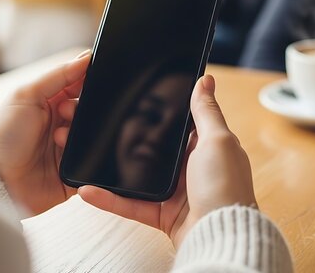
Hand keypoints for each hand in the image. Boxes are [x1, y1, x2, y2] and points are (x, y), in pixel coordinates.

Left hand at [0, 50, 89, 214]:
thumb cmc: (4, 136)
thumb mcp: (26, 96)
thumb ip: (57, 76)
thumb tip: (85, 58)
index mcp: (51, 103)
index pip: (78, 85)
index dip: (87, 79)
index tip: (92, 76)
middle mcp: (62, 124)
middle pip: (89, 109)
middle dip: (81, 109)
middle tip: (64, 113)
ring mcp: (70, 147)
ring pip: (93, 133)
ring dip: (79, 133)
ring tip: (58, 138)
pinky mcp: (77, 171)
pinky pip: (94, 160)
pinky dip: (86, 155)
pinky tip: (68, 155)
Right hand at [78, 74, 256, 246]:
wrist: (220, 234)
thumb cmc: (226, 186)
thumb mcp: (217, 140)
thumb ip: (206, 111)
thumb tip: (205, 80)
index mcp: (205, 147)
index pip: (179, 124)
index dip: (160, 112)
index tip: (136, 99)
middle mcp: (189, 168)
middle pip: (153, 149)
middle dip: (128, 140)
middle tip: (102, 124)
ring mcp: (172, 191)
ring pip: (135, 176)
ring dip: (110, 169)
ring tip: (89, 155)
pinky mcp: (159, 213)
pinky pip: (128, 203)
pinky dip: (108, 199)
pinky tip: (87, 190)